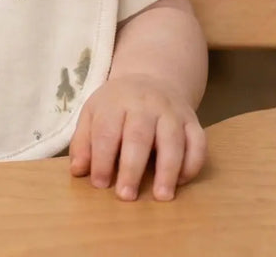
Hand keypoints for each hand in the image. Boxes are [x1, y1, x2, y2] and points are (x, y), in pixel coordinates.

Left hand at [69, 74, 205, 200]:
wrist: (151, 78)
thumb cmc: (117, 105)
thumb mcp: (93, 113)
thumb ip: (83, 141)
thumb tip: (78, 171)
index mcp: (116, 102)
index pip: (107, 131)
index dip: (102, 159)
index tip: (100, 184)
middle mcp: (145, 104)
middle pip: (139, 136)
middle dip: (132, 168)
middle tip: (126, 196)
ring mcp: (172, 112)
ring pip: (173, 140)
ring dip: (168, 170)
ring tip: (161, 196)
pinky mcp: (192, 121)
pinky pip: (198, 143)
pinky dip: (192, 163)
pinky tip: (181, 182)